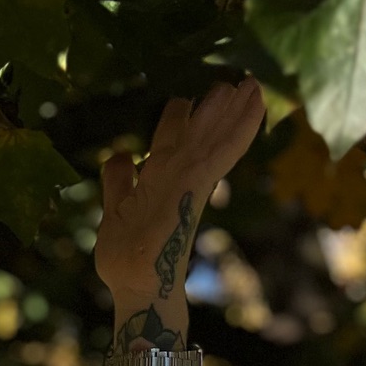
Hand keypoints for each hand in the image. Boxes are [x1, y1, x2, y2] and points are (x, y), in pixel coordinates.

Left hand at [95, 79, 263, 312]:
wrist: (133, 286)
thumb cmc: (124, 256)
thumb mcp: (114, 210)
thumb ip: (118, 182)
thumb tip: (120, 155)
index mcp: (162, 184)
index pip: (186, 146)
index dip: (200, 121)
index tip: (212, 96)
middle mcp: (178, 182)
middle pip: (202, 138)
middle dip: (220, 111)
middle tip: (242, 79)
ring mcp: (187, 186)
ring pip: (211, 140)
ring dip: (230, 113)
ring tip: (249, 84)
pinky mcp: (193, 191)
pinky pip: (218, 154)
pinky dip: (237, 132)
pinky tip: (252, 110)